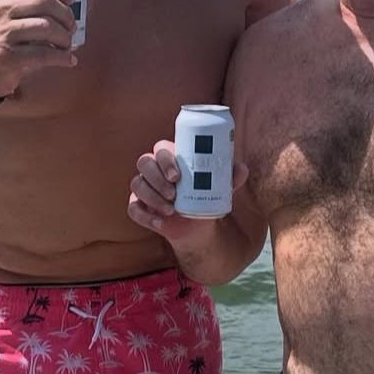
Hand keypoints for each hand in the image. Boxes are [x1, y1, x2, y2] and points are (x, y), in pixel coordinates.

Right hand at [0, 0, 77, 97]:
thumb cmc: (2, 38)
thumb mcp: (7, 12)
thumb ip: (29, 2)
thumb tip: (69, 0)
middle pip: (44, 1)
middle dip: (65, 15)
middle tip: (71, 27)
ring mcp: (1, 32)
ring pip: (46, 26)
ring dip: (65, 37)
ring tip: (67, 44)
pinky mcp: (7, 56)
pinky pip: (44, 53)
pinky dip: (62, 57)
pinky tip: (68, 60)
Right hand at [128, 140, 247, 243]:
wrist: (198, 226)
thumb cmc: (207, 197)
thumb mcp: (221, 188)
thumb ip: (231, 177)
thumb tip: (241, 168)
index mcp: (171, 158)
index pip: (160, 148)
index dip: (164, 159)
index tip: (177, 175)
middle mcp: (154, 169)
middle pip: (144, 162)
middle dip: (157, 177)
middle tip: (173, 193)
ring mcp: (144, 187)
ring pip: (137, 184)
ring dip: (152, 197)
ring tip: (171, 210)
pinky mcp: (138, 206)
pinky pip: (133, 208)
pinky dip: (145, 216)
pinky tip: (160, 223)